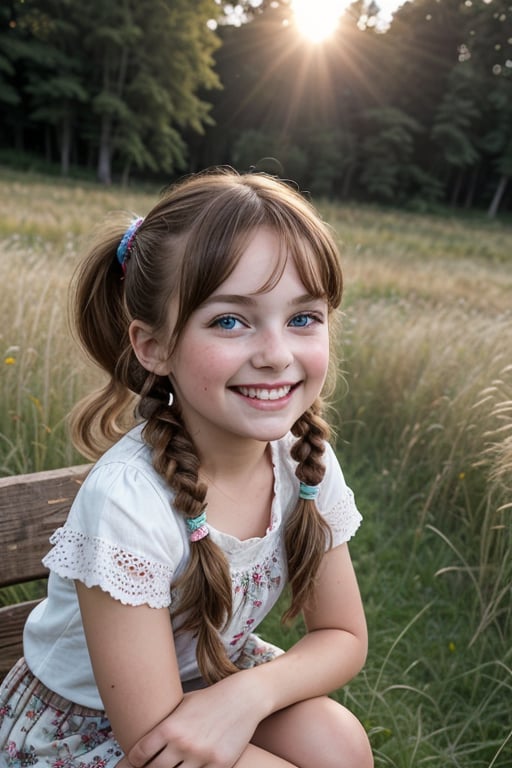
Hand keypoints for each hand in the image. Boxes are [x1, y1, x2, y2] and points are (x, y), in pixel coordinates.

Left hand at [127, 672, 263, 767]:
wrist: (244, 697)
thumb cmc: (210, 699)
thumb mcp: (183, 704)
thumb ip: (166, 722)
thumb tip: (146, 738)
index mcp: (170, 727)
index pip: (139, 755)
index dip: (132, 761)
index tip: (134, 762)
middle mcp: (183, 743)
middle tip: (152, 765)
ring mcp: (202, 757)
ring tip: (173, 764)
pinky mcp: (220, 765)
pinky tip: (191, 767)